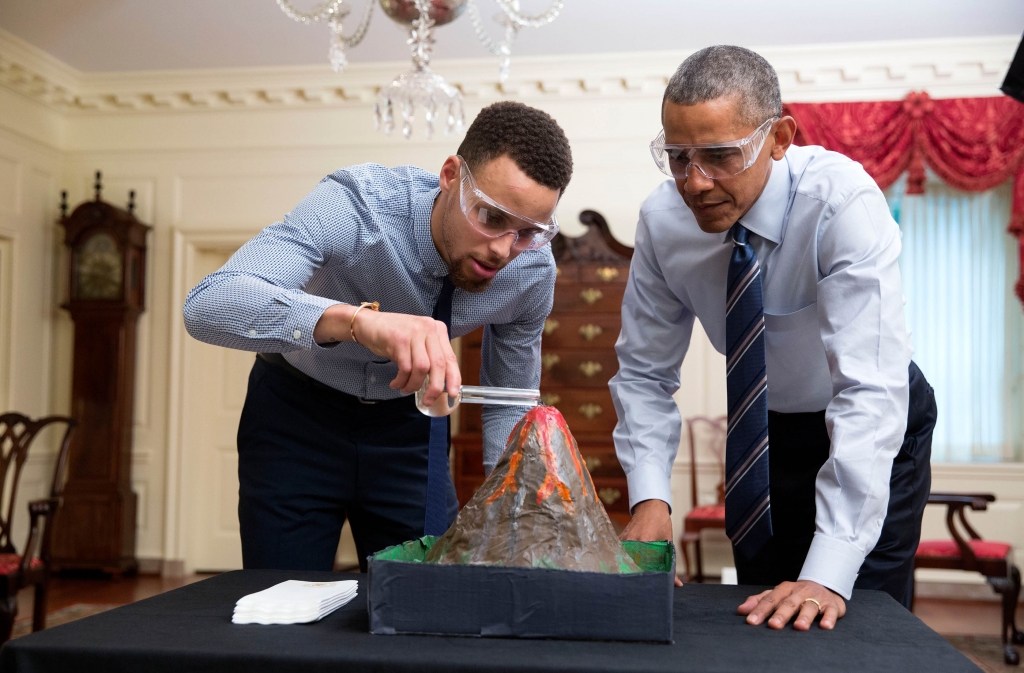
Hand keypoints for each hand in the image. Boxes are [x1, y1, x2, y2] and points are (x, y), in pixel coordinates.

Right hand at [313, 305, 459, 402]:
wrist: (369, 323)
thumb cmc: (395, 336)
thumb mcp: (418, 342)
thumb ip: (430, 357)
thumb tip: (439, 383)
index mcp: (437, 330)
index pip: (450, 357)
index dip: (454, 378)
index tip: (453, 393)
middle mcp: (428, 328)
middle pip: (438, 364)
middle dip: (434, 387)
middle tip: (428, 400)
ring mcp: (414, 332)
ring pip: (422, 368)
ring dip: (414, 384)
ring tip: (405, 389)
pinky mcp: (399, 339)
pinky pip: (405, 368)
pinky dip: (401, 380)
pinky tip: (396, 383)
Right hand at [619, 500, 682, 586]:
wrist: (650, 506)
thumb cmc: (661, 522)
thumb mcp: (668, 541)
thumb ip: (671, 564)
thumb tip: (677, 584)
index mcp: (645, 541)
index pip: (641, 565)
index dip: (643, 577)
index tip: (645, 587)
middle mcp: (632, 540)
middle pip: (630, 564)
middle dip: (634, 576)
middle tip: (637, 588)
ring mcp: (625, 539)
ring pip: (623, 559)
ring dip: (628, 569)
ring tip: (630, 581)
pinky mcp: (621, 538)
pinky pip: (620, 552)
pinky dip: (623, 560)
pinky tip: (625, 568)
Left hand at [737, 580, 845, 630]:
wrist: (824, 587)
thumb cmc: (795, 595)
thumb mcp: (777, 595)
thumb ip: (759, 601)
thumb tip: (740, 611)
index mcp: (784, 590)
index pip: (770, 600)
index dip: (760, 611)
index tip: (751, 622)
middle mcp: (799, 592)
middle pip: (789, 603)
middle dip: (781, 614)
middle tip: (773, 625)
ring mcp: (816, 598)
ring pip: (809, 607)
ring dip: (804, 617)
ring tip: (799, 627)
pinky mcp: (832, 605)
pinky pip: (831, 612)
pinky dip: (829, 618)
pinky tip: (825, 626)